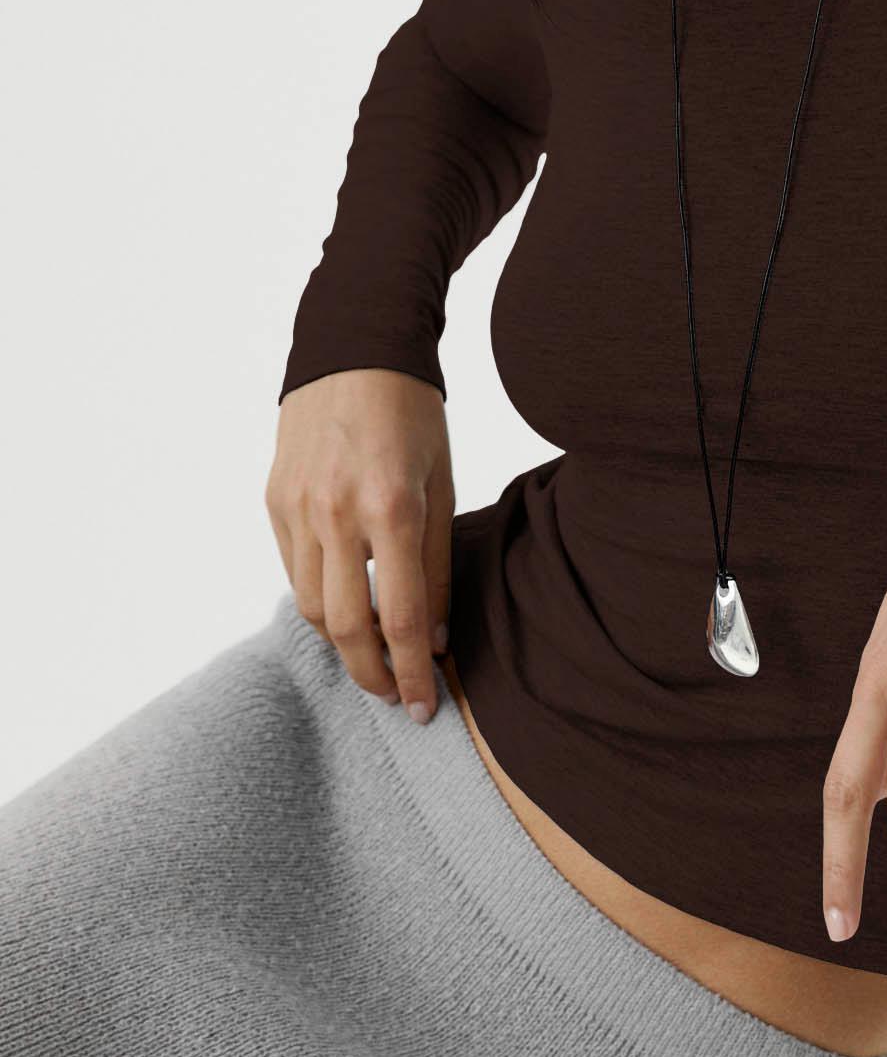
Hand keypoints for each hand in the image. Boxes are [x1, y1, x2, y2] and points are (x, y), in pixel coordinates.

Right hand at [265, 368, 454, 722]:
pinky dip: (319, 597)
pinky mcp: (273, 500)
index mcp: (391, 506)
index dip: (414, 672)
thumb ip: (436, 563)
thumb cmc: (412, 414)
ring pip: (310, 606)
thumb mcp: (442, 483)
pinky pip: (293, 569)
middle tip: (396, 697)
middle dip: (372, 675)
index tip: (425, 708)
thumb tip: (436, 637)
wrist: (352, 349)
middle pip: (345, 627)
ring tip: (375, 651)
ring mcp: (296, 507)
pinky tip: (346, 601)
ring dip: (342, 641)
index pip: (403, 617)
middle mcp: (336, 511)